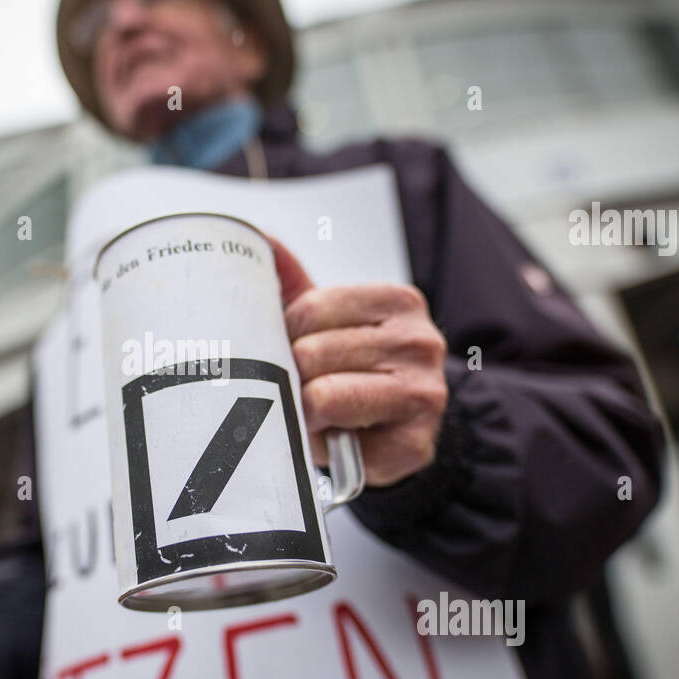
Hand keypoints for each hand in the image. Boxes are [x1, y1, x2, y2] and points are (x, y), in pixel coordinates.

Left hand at [267, 235, 448, 487]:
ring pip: (323, 394)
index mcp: (399, 302)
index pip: (309, 308)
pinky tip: (336, 439)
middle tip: (305, 392)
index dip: (286, 337)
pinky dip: (321, 442)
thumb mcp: (329, 326)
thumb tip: (256, 235)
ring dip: (305, 411)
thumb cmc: (355, 376)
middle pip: (312, 352)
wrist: (399, 434)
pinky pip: (338, 437)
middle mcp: (420, 341)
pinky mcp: (414, 442)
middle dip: (293, 377)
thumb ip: (295, 284)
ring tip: (319, 416)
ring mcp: (423, 392)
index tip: (296, 353)